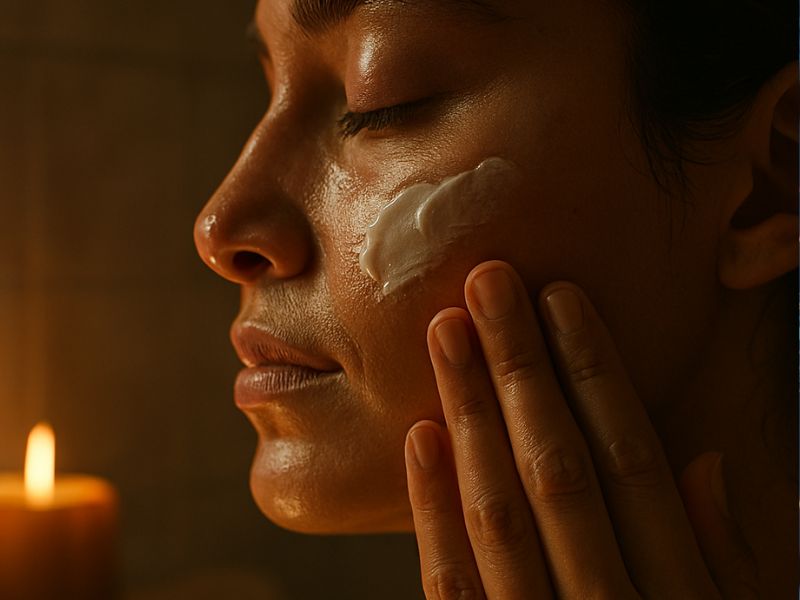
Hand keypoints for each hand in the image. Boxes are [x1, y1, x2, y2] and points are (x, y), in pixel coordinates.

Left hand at [404, 260, 758, 598]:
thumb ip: (726, 556)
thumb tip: (708, 462)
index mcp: (676, 590)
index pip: (631, 458)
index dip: (595, 371)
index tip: (560, 297)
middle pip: (558, 466)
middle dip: (520, 367)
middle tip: (487, 284)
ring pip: (500, 510)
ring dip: (471, 413)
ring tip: (446, 331)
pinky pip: (451, 586)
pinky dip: (433, 511)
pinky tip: (420, 437)